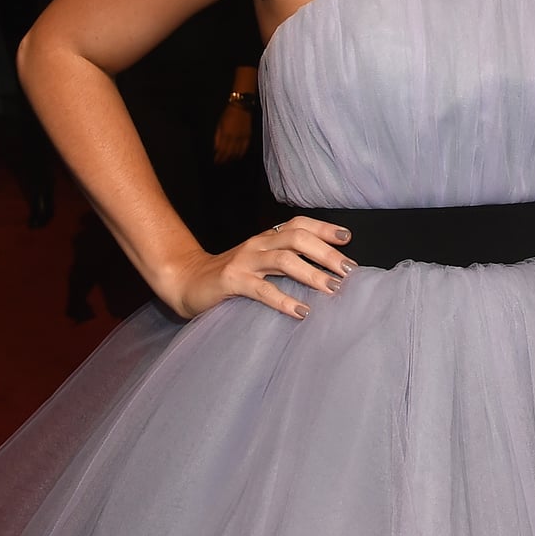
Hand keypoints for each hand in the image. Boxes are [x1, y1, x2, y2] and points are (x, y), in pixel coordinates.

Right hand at [159, 215, 354, 319]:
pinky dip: (284, 300)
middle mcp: (257, 245)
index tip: (347, 238)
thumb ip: (285, 262)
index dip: (323, 228)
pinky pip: (262, 289)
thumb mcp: (259, 264)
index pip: (299, 224)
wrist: (185, 282)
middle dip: (326, 253)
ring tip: (332, 289)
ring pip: (283, 260)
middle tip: (349, 270)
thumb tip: (325, 271)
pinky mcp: (231, 282)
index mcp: (266, 238)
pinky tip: (301, 311)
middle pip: (297, 238)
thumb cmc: (230, 277)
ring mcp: (244, 262)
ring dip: (311, 274)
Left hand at [213, 102, 252, 162]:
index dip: (219, 157)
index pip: (222, 150)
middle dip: (224, 160)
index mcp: (225, 134)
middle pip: (229, 153)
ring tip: (229, 162)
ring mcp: (242, 137)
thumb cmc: (228, 114)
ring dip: (232, 158)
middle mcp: (234, 138)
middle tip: (221, 164)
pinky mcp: (248, 136)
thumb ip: (218, 137)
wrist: (241, 106)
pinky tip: (239, 156)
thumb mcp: (219, 124)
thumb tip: (216, 148)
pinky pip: (245, 148)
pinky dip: (241, 153)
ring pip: (237, 152)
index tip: (216, 162)